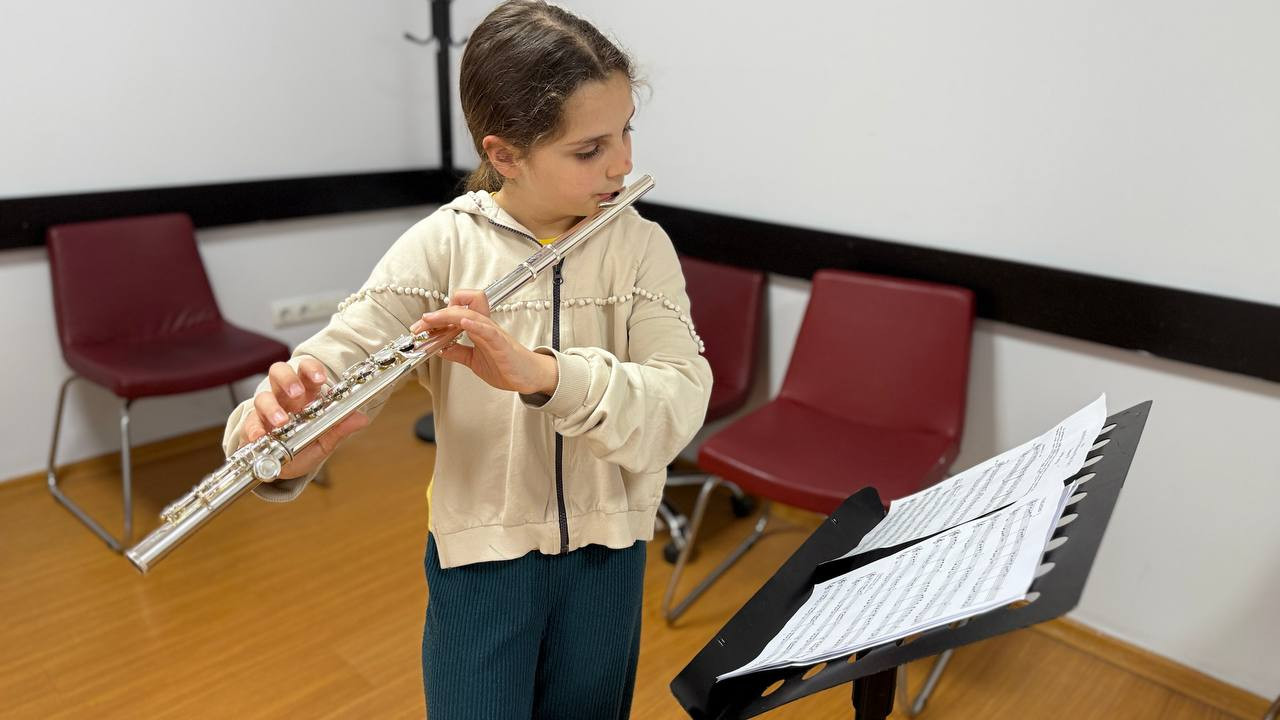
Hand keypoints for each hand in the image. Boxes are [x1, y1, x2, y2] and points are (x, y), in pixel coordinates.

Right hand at [239, 358, 368, 479]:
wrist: (281, 468)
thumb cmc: (303, 448)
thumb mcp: (325, 441)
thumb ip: (340, 429)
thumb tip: (361, 418)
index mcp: (305, 395)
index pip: (306, 371)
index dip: (311, 369)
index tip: (319, 379)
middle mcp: (284, 398)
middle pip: (279, 373)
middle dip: (288, 379)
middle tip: (297, 393)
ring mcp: (266, 411)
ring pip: (263, 397)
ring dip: (272, 407)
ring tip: (281, 421)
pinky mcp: (251, 428)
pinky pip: (249, 423)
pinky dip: (253, 429)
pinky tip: (260, 436)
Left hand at [411, 289, 557, 394]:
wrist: (529, 377)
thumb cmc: (506, 366)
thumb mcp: (474, 361)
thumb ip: (458, 353)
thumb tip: (440, 349)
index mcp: (478, 328)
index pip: (455, 312)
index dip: (437, 316)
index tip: (422, 326)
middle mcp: (484, 326)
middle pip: (460, 306)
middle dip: (437, 314)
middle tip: (420, 324)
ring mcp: (493, 333)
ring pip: (471, 313)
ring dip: (448, 316)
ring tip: (432, 320)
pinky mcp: (501, 344)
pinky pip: (487, 330)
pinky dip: (474, 325)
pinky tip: (463, 323)